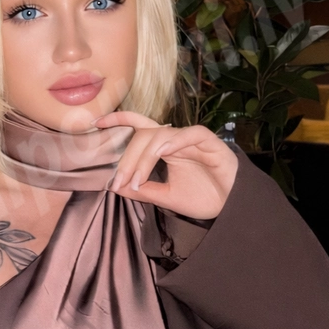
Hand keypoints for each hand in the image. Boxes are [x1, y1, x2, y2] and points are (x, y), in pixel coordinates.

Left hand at [97, 111, 238, 219]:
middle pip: (145, 135)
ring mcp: (193, 140)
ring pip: (162, 136)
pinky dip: (175, 141)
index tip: (96, 122)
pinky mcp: (211, 143)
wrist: (232, 209)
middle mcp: (176, 140)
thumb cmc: (203, 198)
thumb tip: (114, 186)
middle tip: (119, 182)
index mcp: (165, 148)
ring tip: (137, 180)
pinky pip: (191, 134)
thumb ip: (142, 190)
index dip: (119, 119)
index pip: (139, 127)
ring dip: (145, 158)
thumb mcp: (165, 197)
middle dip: (128, 159)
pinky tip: (163, 153)